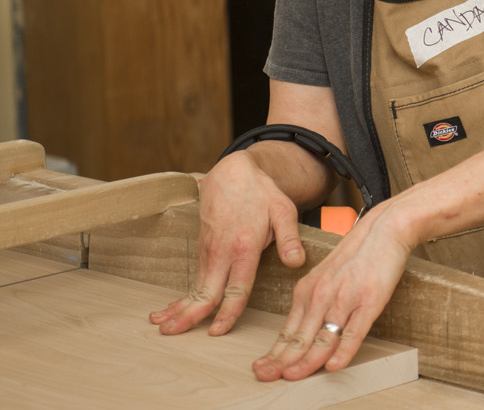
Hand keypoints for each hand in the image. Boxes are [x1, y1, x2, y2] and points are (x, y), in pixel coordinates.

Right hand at [150, 151, 307, 336]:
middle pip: (205, 291)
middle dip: (189, 315)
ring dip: (179, 307)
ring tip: (163, 327)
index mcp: (244, 246)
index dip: (227, 312)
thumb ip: (290, 239)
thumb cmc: (262, 193)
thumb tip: (297, 263)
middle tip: (173, 334)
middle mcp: (222, 251)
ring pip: (195, 287)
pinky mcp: (203, 248)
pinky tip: (169, 310)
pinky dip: (182, 296)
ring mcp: (209, 250)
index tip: (218, 331)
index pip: (236, 287)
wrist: (233, 173)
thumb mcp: (284, 211)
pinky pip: (195, 278)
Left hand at [251, 201, 414, 380]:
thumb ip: (314, 299)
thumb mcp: (326, 274)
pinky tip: (334, 366)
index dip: (275, 353)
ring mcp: (345, 299)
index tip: (263, 368)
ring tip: (294, 377)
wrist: (384, 228)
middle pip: (299, 338)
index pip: (288, 330)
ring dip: (306, 362)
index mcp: (308, 290)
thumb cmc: (358, 252)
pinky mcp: (369, 301)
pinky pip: (353, 332)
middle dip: (281, 361)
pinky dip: (343, 352)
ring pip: (322, 339)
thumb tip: (303, 329)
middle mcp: (322, 296)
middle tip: (265, 377)